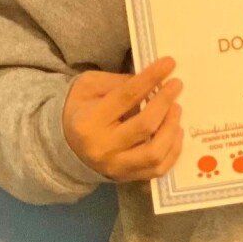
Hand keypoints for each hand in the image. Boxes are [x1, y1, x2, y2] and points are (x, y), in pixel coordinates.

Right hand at [62, 58, 182, 182]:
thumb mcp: (90, 86)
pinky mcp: (128, 178)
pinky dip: (173, 150)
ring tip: (176, 109)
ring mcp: (116, 167)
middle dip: (165, 102)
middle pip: (145, 125)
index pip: (126, 97)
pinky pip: (159, 169)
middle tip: (176, 85)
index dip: (150, 78)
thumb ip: (119, 82)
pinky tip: (175, 132)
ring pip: (155, 153)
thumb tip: (153, 81)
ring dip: (172, 128)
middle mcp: (103, 148)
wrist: (67, 144)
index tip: (169, 63)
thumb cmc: (82, 109)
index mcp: (89, 122)